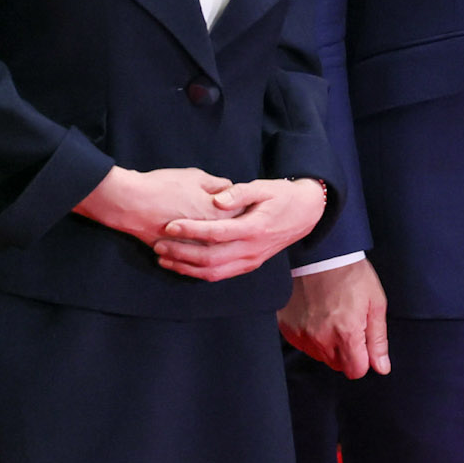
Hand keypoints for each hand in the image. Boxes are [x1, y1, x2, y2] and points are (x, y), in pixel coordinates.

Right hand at [76, 165, 232, 249]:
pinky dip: (197, 254)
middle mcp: (208, 234)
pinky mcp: (177, 254)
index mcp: (217, 212)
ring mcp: (192, 247)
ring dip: (216, 244)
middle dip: (233, 229)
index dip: (244, 209)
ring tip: (214, 235)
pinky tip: (198, 247)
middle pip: (230, 236)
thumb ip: (217, 184)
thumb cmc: (163, 185)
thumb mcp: (195, 176)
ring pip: (213, 251)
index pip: (241, 214)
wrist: (130, 202)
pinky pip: (193, 259)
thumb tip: (229, 189)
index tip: (245, 205)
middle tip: (232, 221)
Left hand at [152, 178, 326, 281]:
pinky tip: (181, 266)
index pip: (216, 232)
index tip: (168, 225)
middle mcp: (252, 249)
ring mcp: (251, 260)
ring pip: (213, 272)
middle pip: (210, 258)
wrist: (305, 214)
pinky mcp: (249, 265)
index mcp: (254, 228)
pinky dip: (198, 274)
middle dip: (181, 253)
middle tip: (158, 244)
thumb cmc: (281, 196)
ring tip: (162, 258)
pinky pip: (221, 275)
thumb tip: (217, 198)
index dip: (191, 230)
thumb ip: (239, 192)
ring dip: (186, 267)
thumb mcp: (263, 187)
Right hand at [279, 258, 389, 377]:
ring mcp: (302, 333)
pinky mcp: (288, 327)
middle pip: (338, 365)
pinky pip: (302, 344)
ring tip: (332, 318)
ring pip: (320, 356)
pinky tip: (317, 316)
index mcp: (346, 334)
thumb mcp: (375, 304)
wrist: (321, 254)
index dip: (364, 359)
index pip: (356, 371)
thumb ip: (378, 340)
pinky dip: (311, 336)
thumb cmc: (351, 275)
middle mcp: (321, 338)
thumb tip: (381, 367)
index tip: (363, 344)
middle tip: (348, 325)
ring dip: (328, 345)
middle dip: (346, 352)